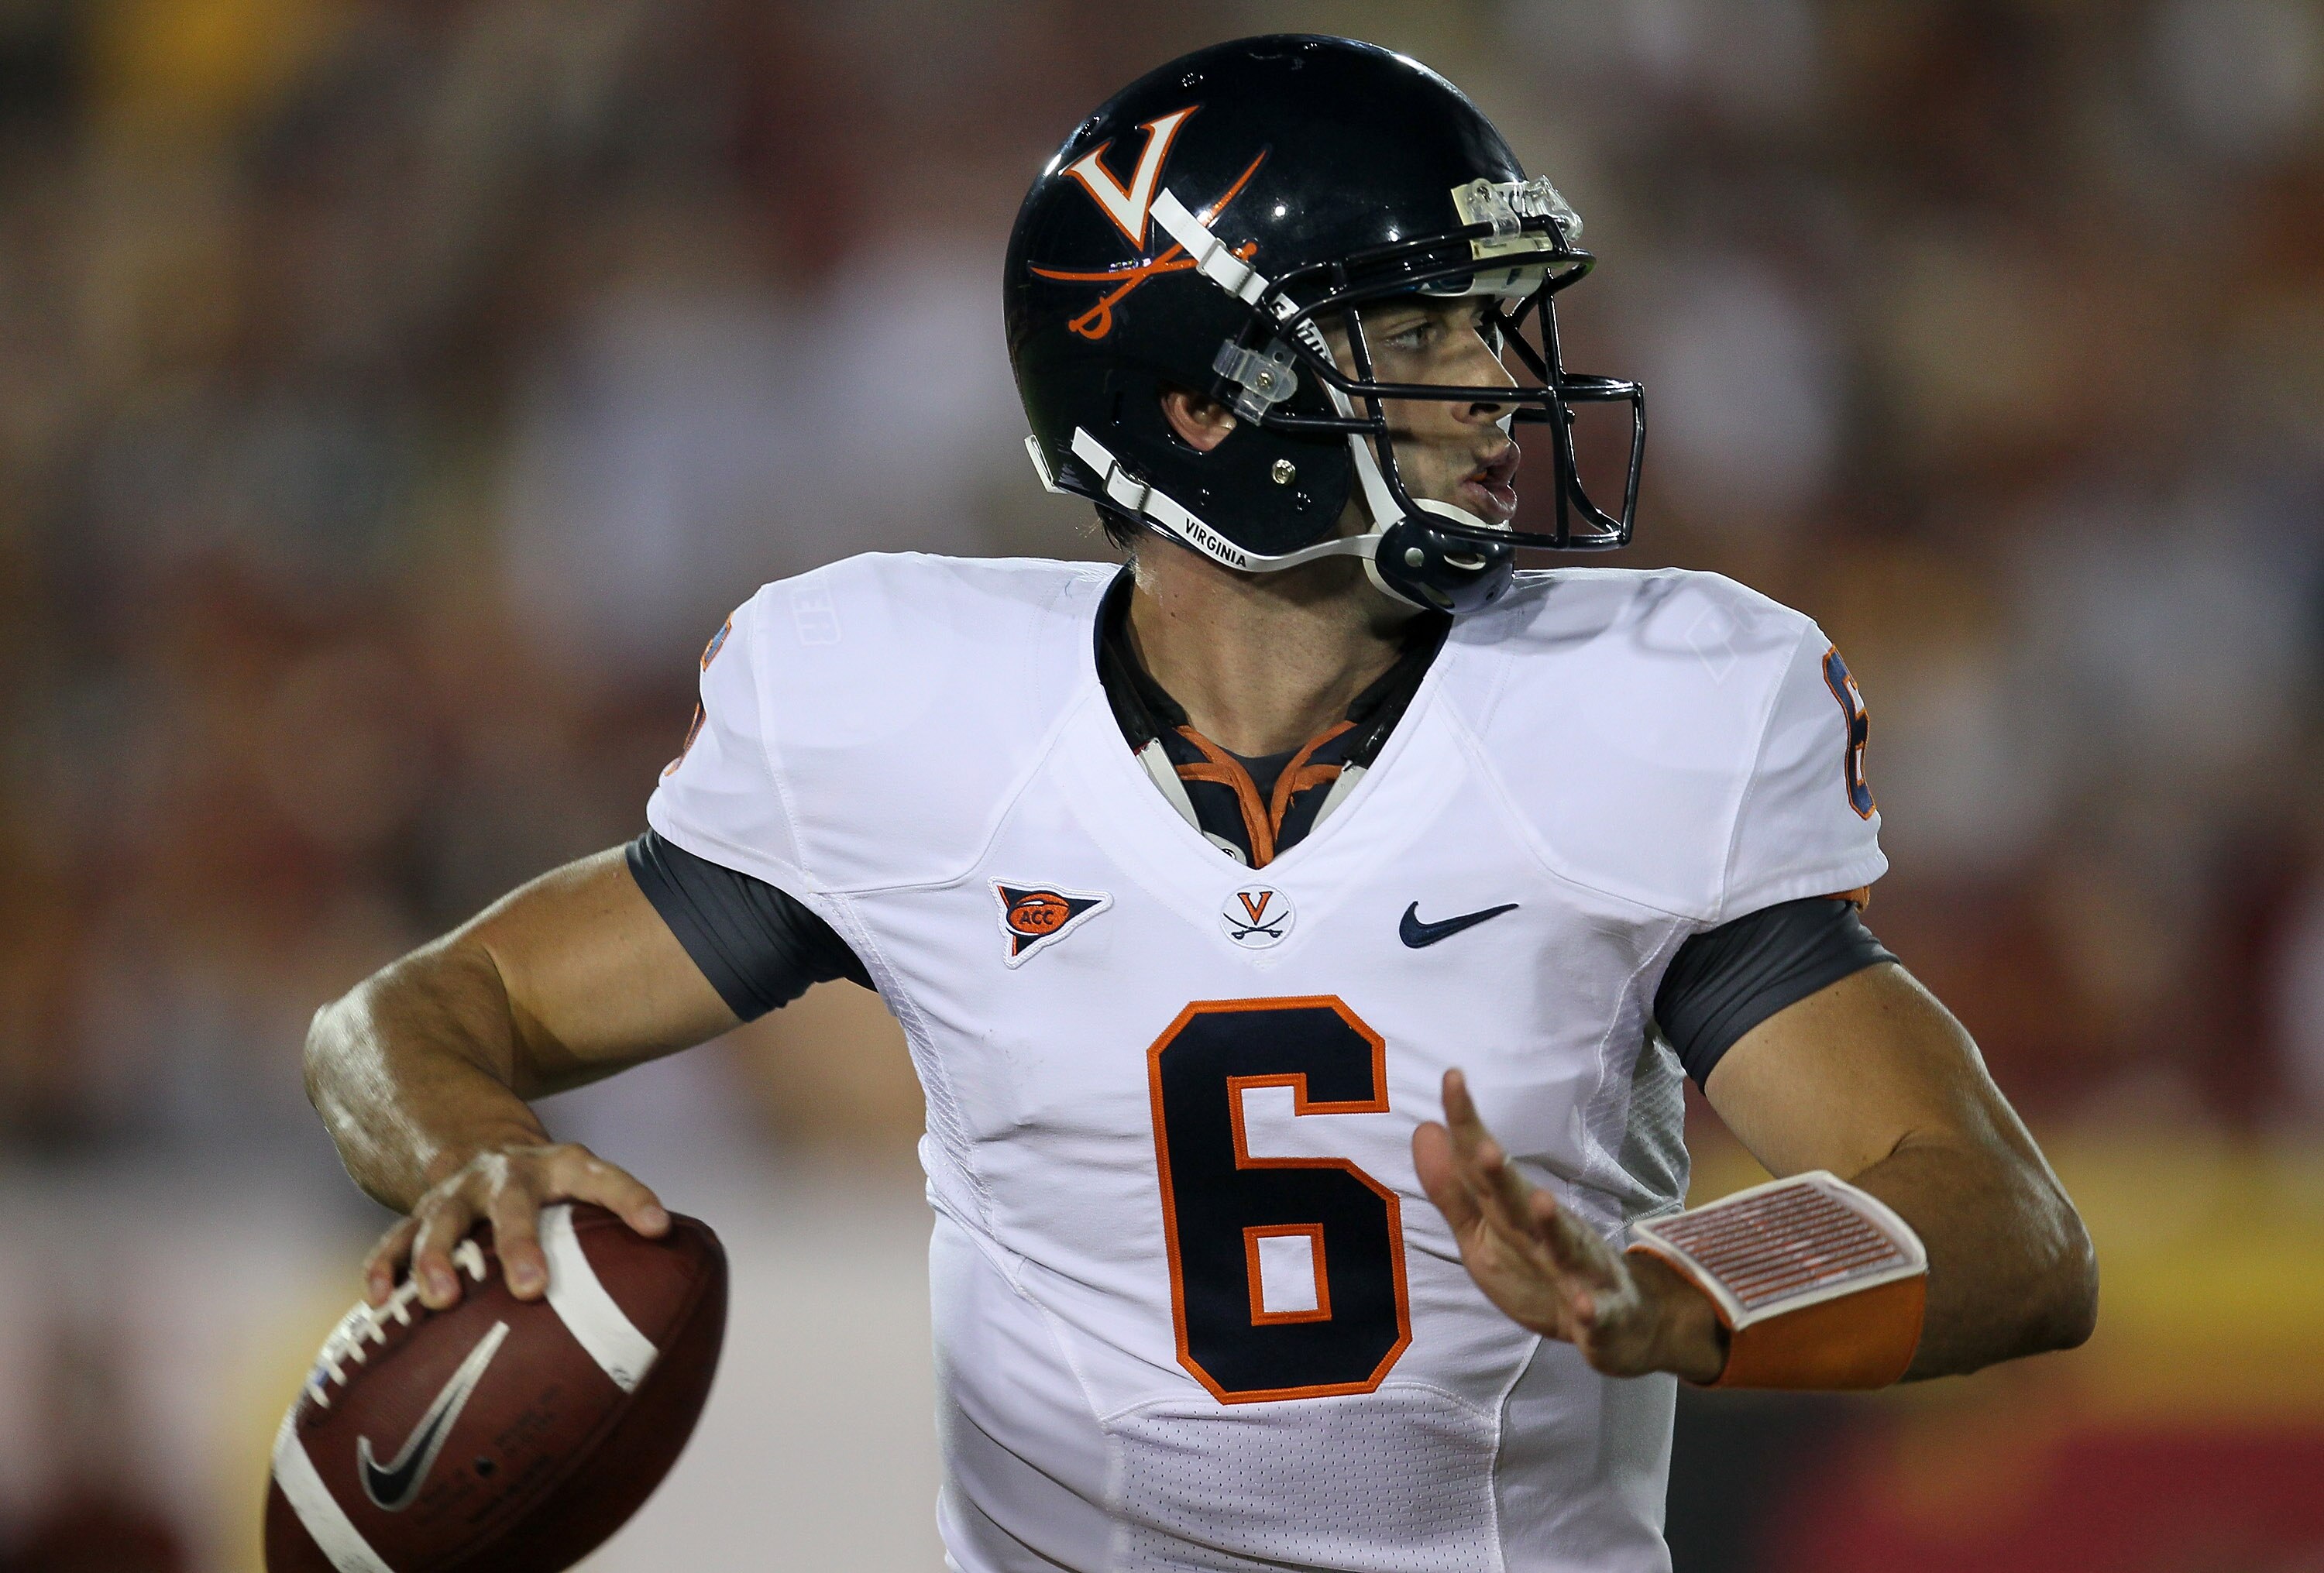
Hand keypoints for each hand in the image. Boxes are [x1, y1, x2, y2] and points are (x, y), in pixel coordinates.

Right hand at [363, 1143, 668, 1310]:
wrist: (481, 1146)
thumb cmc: (551, 1198)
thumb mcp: (584, 1200)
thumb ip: (621, 1248)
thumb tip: (670, 1329)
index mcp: (563, 1167)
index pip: (605, 1177)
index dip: (633, 1197)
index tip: (659, 1227)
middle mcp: (508, 1174)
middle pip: (513, 1202)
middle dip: (519, 1244)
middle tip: (530, 1288)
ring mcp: (457, 1192)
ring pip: (442, 1218)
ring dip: (438, 1257)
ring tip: (439, 1300)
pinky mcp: (417, 1214)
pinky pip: (393, 1239)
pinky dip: (384, 1267)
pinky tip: (378, 1301)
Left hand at [1413, 1069, 1724, 1381]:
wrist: (1620, 1322)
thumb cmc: (1540, 1270)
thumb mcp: (1485, 1236)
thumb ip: (1453, 1190)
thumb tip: (1425, 1130)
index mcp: (1512, 1213)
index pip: (1482, 1165)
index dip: (1467, 1126)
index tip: (1451, 1077)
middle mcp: (1546, 1233)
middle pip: (1518, 1200)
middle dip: (1502, 1176)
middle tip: (1483, 1146)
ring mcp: (1578, 1273)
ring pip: (1564, 1247)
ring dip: (1553, 1227)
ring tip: (1543, 1202)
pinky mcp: (1599, 1318)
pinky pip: (1594, 1316)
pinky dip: (1590, 1311)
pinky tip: (1582, 1307)